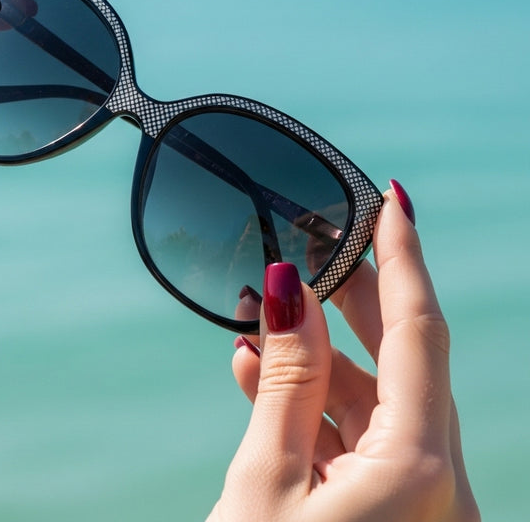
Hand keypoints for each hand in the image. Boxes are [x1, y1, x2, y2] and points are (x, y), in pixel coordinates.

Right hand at [209, 185, 479, 521]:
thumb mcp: (264, 477)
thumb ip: (289, 378)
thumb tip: (292, 289)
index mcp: (417, 472)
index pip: (418, 332)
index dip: (402, 257)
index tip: (391, 200)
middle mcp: (436, 488)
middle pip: (401, 360)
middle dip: (350, 302)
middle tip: (312, 249)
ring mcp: (417, 505)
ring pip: (375, 401)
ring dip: (314, 362)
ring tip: (254, 328)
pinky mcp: (392, 516)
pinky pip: (361, 440)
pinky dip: (313, 408)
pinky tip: (259, 378)